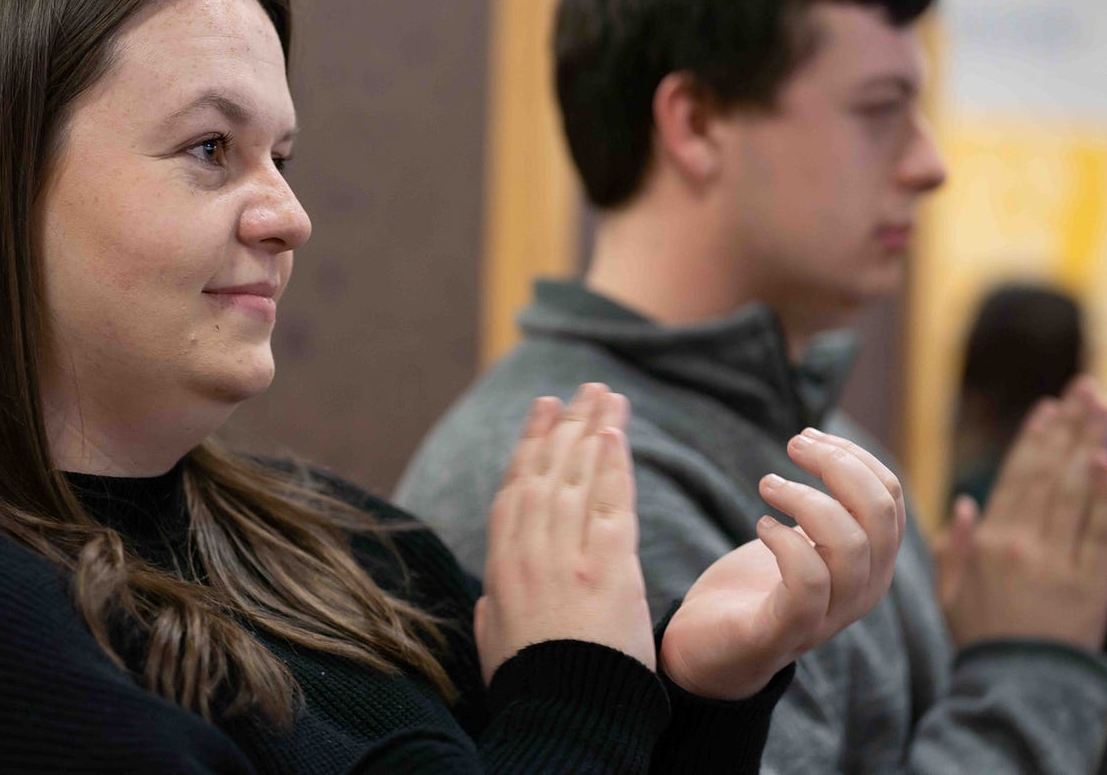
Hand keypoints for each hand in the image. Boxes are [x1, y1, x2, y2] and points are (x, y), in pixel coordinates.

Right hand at [475, 384, 654, 685]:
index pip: (516, 489)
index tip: (542, 410)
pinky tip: (616, 434)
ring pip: (578, 477)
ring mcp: (569, 556)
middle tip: (581, 390)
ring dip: (592, 430)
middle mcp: (531, 551)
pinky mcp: (609, 567)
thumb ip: (493, 608)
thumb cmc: (535, 685)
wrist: (566, 716)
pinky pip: (610, 503)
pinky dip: (613, 465)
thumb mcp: (494, 642)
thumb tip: (490, 594)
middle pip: (548, 471)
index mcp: (502, 566)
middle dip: (565, 425)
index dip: (529, 444)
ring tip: (605, 395)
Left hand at [658, 429, 905, 698]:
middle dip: (838, 466)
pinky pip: (808, 582)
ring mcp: (828, 616)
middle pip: (880, 514)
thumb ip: (824, 506)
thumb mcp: (801, 540)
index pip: (891, 498)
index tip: (810, 436)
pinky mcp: (785, 632)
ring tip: (768, 484)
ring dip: (806, 499)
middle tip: (793, 446)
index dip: (855, 456)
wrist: (712, 653)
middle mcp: (862, 592)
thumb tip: (817, 441)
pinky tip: (762, 525)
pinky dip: (785, 542)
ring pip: (850, 544)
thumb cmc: (756, 587)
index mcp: (871, 564)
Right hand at [936, 378, 1106, 650]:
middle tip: (1083, 390)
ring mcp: (1057, 560)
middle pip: (1048, 473)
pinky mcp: (1088, 581)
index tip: (1047, 407)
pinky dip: (1103, 493)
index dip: (1033, 440)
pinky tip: (1106, 461)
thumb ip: (956, 546)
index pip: (1015, 478)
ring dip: (1088, 443)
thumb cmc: (981, 639)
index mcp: (988, 542)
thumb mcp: (951, 593)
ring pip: (1074, 490)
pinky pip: (1097, 528)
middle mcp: (1021, 543)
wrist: (1018, 686)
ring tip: (1101, 407)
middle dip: (1066, 427)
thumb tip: (964, 503)